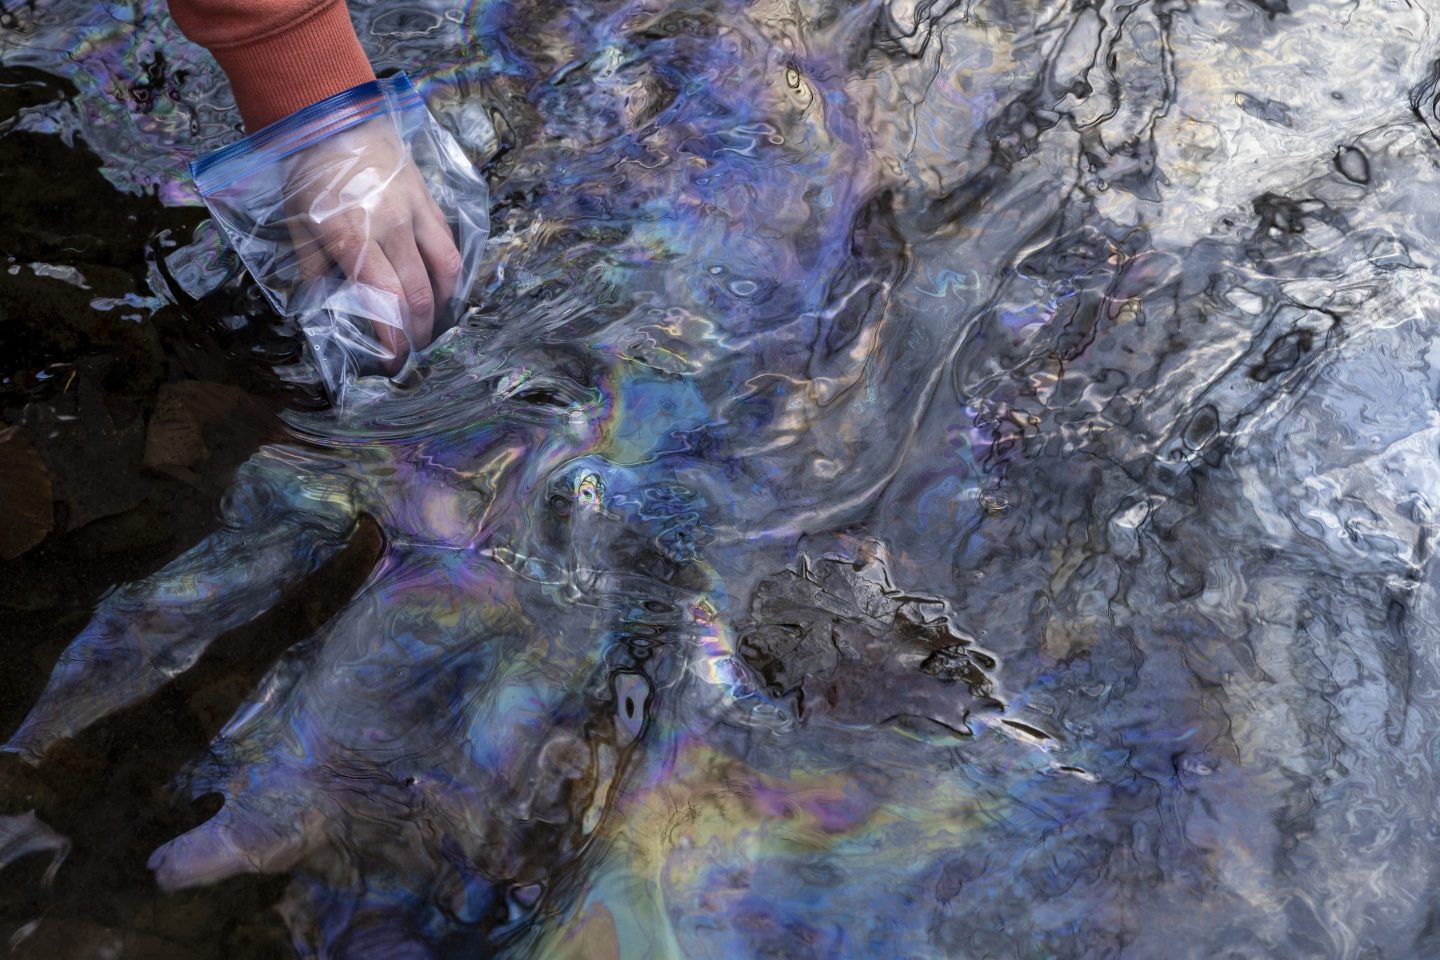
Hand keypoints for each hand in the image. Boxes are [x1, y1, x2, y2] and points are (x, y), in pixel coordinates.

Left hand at [284, 117, 463, 368]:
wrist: (331, 116)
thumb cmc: (307, 172)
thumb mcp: (298, 225)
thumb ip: (315, 270)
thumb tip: (328, 308)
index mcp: (353, 238)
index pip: (385, 301)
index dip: (393, 339)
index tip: (393, 361)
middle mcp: (391, 228)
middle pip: (419, 294)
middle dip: (419, 332)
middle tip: (413, 351)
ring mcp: (415, 212)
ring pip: (446, 270)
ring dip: (444, 306)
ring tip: (435, 325)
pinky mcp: (428, 199)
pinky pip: (449, 243)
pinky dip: (451, 273)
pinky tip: (446, 288)